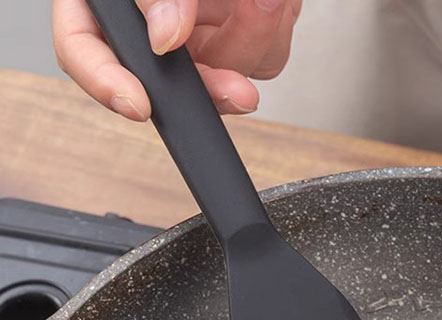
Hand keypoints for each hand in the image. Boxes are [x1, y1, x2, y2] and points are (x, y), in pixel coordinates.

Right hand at [53, 0, 301, 120]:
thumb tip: (167, 37)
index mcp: (107, 1)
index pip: (82, 47)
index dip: (104, 81)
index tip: (137, 103)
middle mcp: (152, 24)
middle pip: (173, 76)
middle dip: (214, 85)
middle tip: (239, 92)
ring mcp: (199, 33)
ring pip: (229, 69)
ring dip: (255, 37)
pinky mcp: (239, 33)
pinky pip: (265, 53)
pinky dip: (274, 26)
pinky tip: (274, 1)